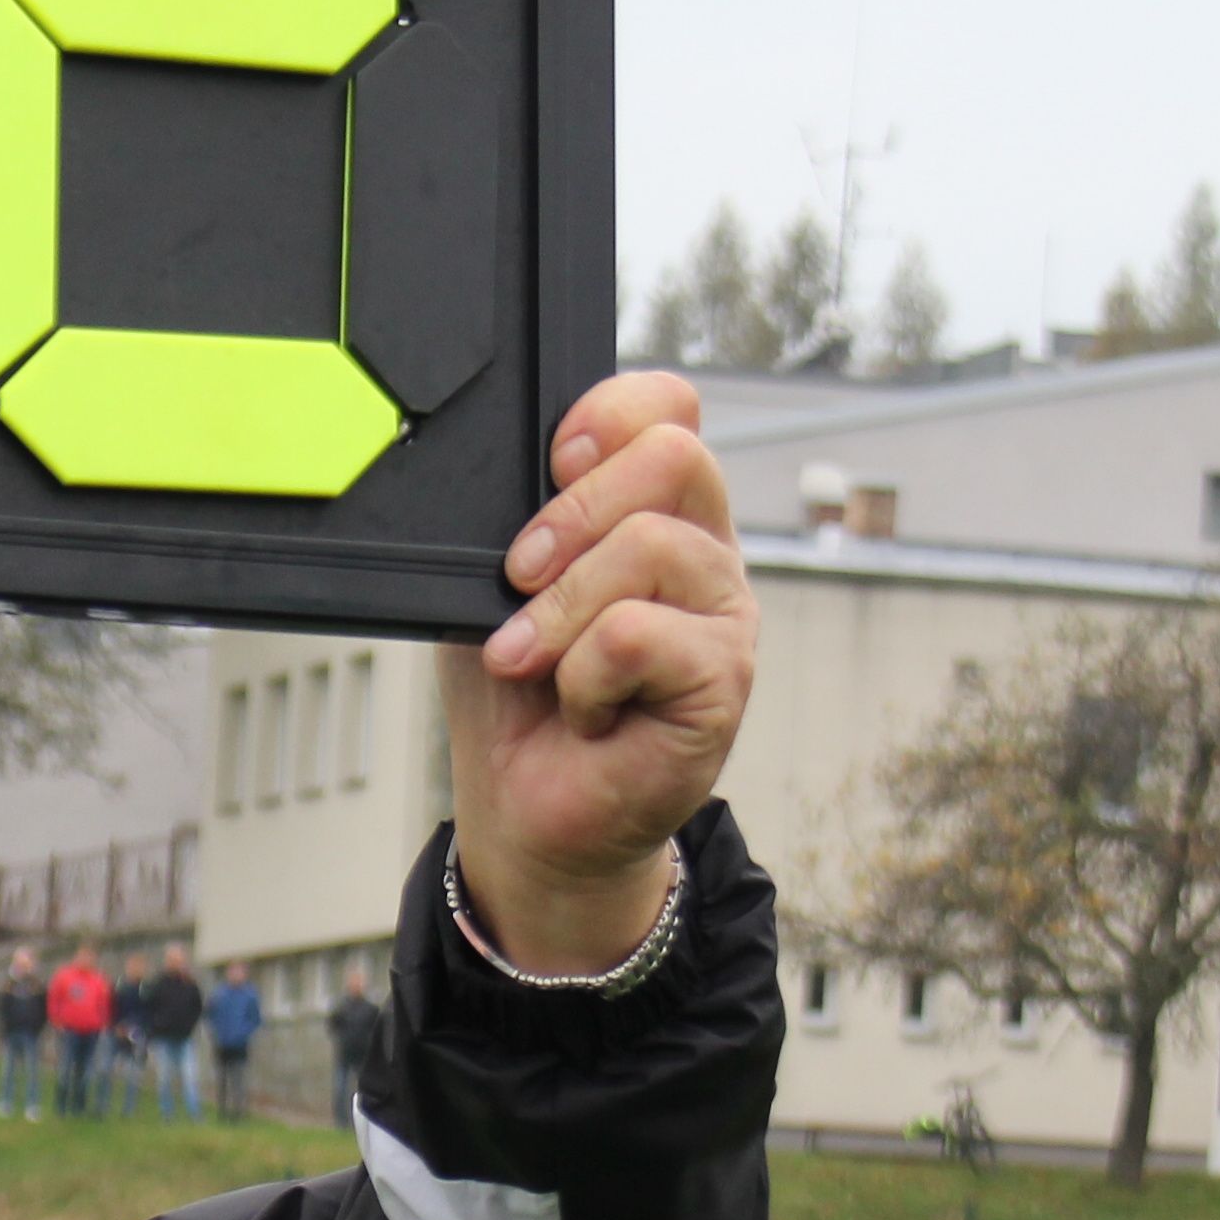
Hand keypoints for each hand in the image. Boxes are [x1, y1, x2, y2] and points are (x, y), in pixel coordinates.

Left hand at [443, 371, 757, 974]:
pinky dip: (583, 676)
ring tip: (532, 665)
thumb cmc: (518, 698)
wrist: (526, 809)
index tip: (553, 460)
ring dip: (561, 611)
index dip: (611, 414)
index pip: (670, 410)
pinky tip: (584, 711)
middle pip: (674, 456)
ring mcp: (724, 616)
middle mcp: (703, 553)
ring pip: (650, 547)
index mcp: (656, 513)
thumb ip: (518, 521)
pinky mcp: (724, 680)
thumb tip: (517, 480)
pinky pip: (637, 634)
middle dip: (572, 512)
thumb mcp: (495, 588)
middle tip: (517, 577)